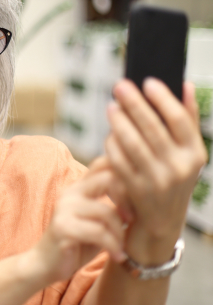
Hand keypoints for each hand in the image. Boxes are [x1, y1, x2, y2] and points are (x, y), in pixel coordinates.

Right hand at [30, 167, 125, 284]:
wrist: (45, 265)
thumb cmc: (76, 243)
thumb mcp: (97, 222)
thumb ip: (113, 207)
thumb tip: (145, 199)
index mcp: (79, 188)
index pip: (103, 164)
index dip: (126, 176)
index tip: (136, 201)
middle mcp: (70, 193)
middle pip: (107, 179)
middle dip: (127, 200)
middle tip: (133, 220)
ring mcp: (64, 208)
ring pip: (106, 212)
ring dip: (120, 233)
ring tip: (122, 248)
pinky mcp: (63, 227)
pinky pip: (98, 232)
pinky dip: (113, 246)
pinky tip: (117, 256)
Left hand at [104, 79, 206, 263]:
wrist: (162, 222)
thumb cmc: (173, 177)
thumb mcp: (188, 154)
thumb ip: (187, 120)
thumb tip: (185, 84)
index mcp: (195, 154)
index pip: (180, 120)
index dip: (163, 99)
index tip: (148, 81)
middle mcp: (179, 168)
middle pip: (152, 129)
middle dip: (134, 104)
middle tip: (120, 86)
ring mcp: (157, 180)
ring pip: (132, 144)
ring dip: (119, 122)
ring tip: (111, 106)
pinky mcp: (135, 190)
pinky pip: (118, 160)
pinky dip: (112, 144)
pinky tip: (109, 133)